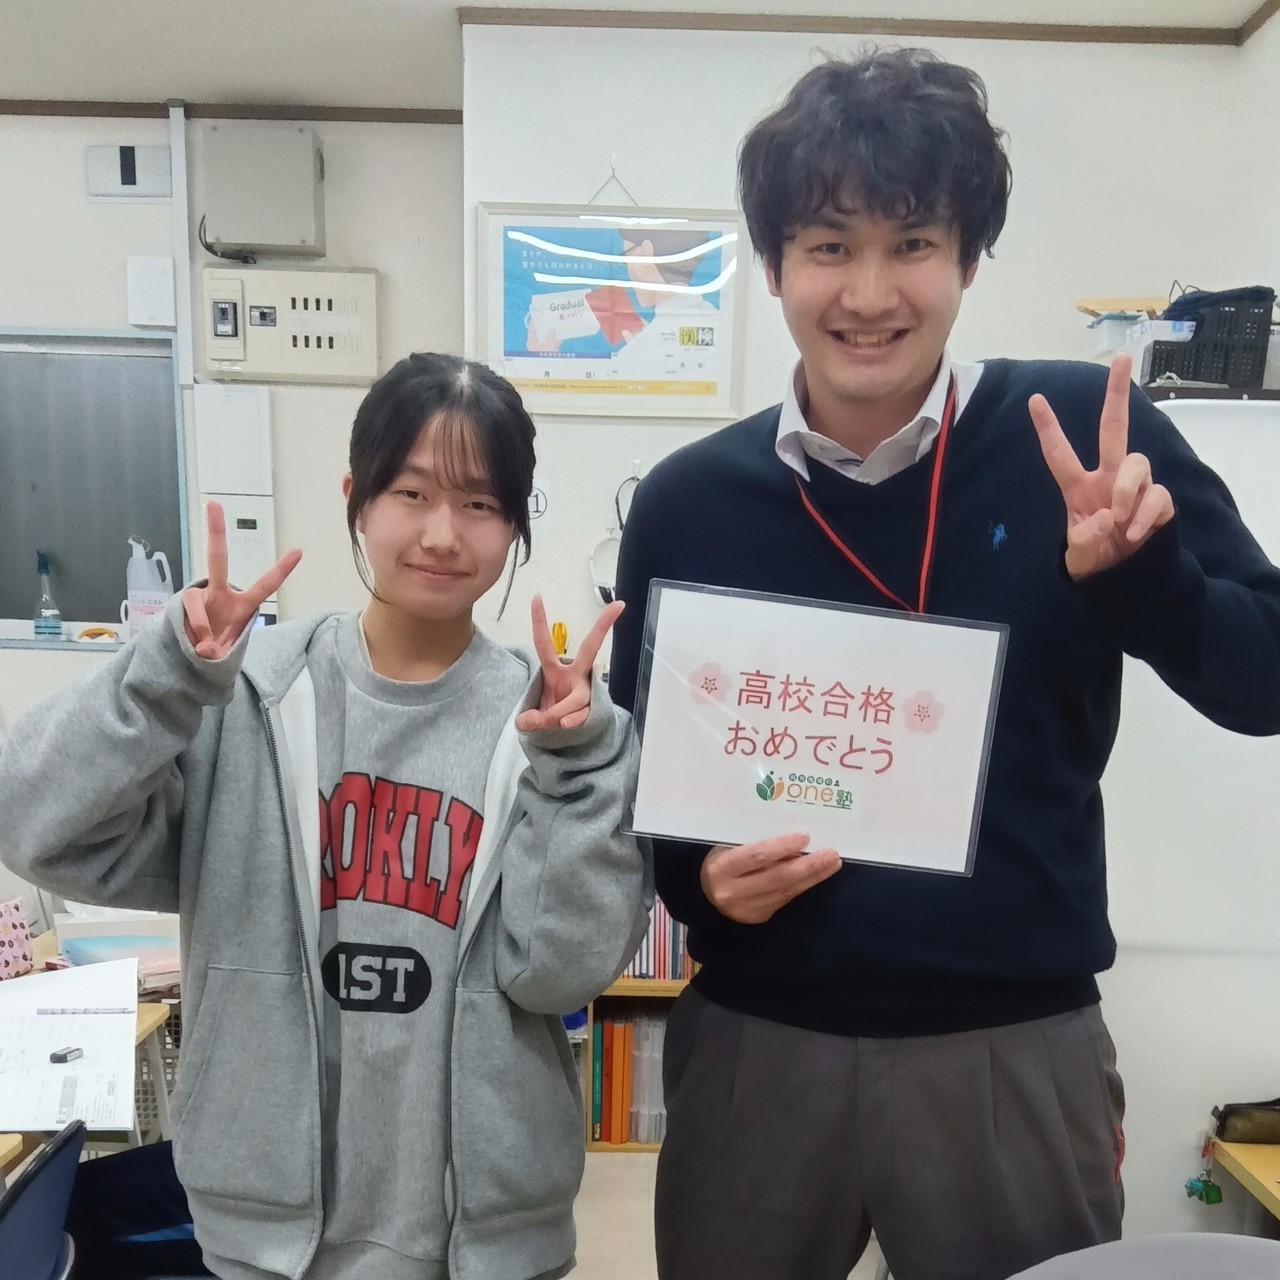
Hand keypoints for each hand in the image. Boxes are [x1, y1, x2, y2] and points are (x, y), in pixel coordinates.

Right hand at [183, 500, 301, 659]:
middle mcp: (220, 595)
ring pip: (195, 603)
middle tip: (213, 503)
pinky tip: (195, 646)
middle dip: (215, 532)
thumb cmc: (216, 650)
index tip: (299, 550)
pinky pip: (187, 616)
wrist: (189, 657)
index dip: (281, 569)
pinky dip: (193, 633)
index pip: (266, 585)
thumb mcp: (224, 655)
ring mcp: (199, 599)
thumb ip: (218, 652)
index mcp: (242, 605)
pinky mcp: (180, 607)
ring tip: (206, 649)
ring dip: (202, 628)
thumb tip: (205, 650)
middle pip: (217, 560)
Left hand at [516, 595, 623, 731]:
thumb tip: (532, 721)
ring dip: (560, 710)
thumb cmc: (547, 714)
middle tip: (618, 607)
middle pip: (590, 648)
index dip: (539, 621)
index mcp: (554, 670)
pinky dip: (571, 719)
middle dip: (603, 626)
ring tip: (546, 720)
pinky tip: (564, 723)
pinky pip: (583, 712)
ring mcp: (585, 690)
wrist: (563, 735)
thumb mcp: (530, 718)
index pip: (544, 643)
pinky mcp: (592, 707)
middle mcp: (574, 675)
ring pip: (578, 696)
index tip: (536, 597)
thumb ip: (528, 718)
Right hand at [700, 833, 841, 924]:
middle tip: (831, 854)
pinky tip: (816, 875)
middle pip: (777, 878)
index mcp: (721, 868)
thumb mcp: (727, 846)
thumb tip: (795, 840)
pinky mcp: (758, 918)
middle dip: (808, 866)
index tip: (805, 837)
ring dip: (812, 877)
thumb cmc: (719, 859)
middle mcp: (732, 892)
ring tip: (832, 864)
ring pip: (785, 892)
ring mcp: (746, 909)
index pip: (757, 856)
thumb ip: (754, 844)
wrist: (704, 893)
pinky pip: (784, 900)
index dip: (782, 847)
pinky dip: (802, 886)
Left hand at [1029, 353, 1174, 579]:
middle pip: (1114, 428)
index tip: (1034, 399)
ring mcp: (1134, 486)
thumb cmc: (1096, 561)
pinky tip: (1135, 534)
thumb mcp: (1078, 558)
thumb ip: (1083, 541)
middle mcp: (1107, 478)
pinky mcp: (1159, 499)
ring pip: (1136, 463)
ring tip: (1121, 525)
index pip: (1059, 454)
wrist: (1127, 580)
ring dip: (1127, 492)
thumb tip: (1106, 518)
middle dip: (1117, 393)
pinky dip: (1145, 515)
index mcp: (1078, 487)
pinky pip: (1156, 494)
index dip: (1048, 428)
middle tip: (1122, 358)